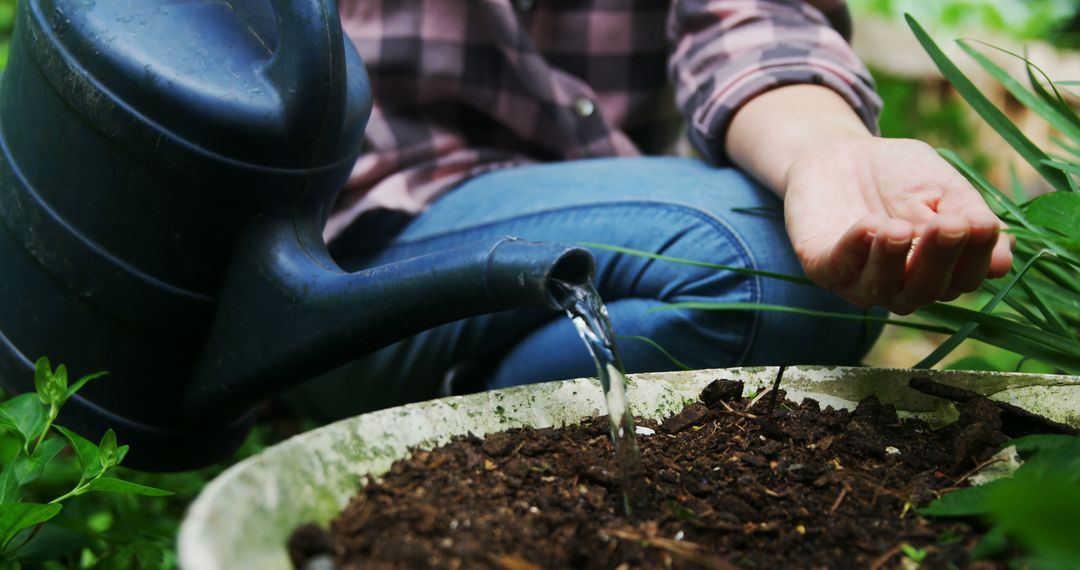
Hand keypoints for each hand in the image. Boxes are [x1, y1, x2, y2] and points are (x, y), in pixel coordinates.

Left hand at [783, 137, 1012, 313]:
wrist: (841, 154)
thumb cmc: (900, 175)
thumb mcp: (942, 187)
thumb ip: (968, 217)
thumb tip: (1004, 258)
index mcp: (938, 270)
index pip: (965, 277)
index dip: (977, 256)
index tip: (983, 225)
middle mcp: (902, 285)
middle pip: (927, 289)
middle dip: (939, 258)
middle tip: (949, 226)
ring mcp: (860, 281)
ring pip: (882, 287)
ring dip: (892, 259)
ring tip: (899, 228)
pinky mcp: (822, 267)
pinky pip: (838, 267)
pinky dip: (854, 248)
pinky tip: (869, 225)